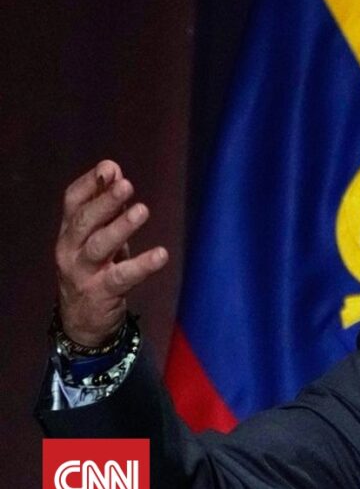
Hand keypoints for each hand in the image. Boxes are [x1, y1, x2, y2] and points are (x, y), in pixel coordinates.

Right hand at [55, 160, 168, 345]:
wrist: (82, 320)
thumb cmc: (95, 269)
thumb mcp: (97, 237)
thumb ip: (106, 207)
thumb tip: (114, 170)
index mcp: (69, 231)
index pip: (72, 201)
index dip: (90, 184)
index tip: (110, 168)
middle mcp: (70, 249)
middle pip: (85, 221)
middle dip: (105, 201)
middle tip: (126, 185)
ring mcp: (83, 272)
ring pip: (100, 246)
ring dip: (121, 227)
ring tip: (142, 210)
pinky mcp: (101, 292)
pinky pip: (122, 276)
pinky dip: (142, 265)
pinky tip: (161, 254)